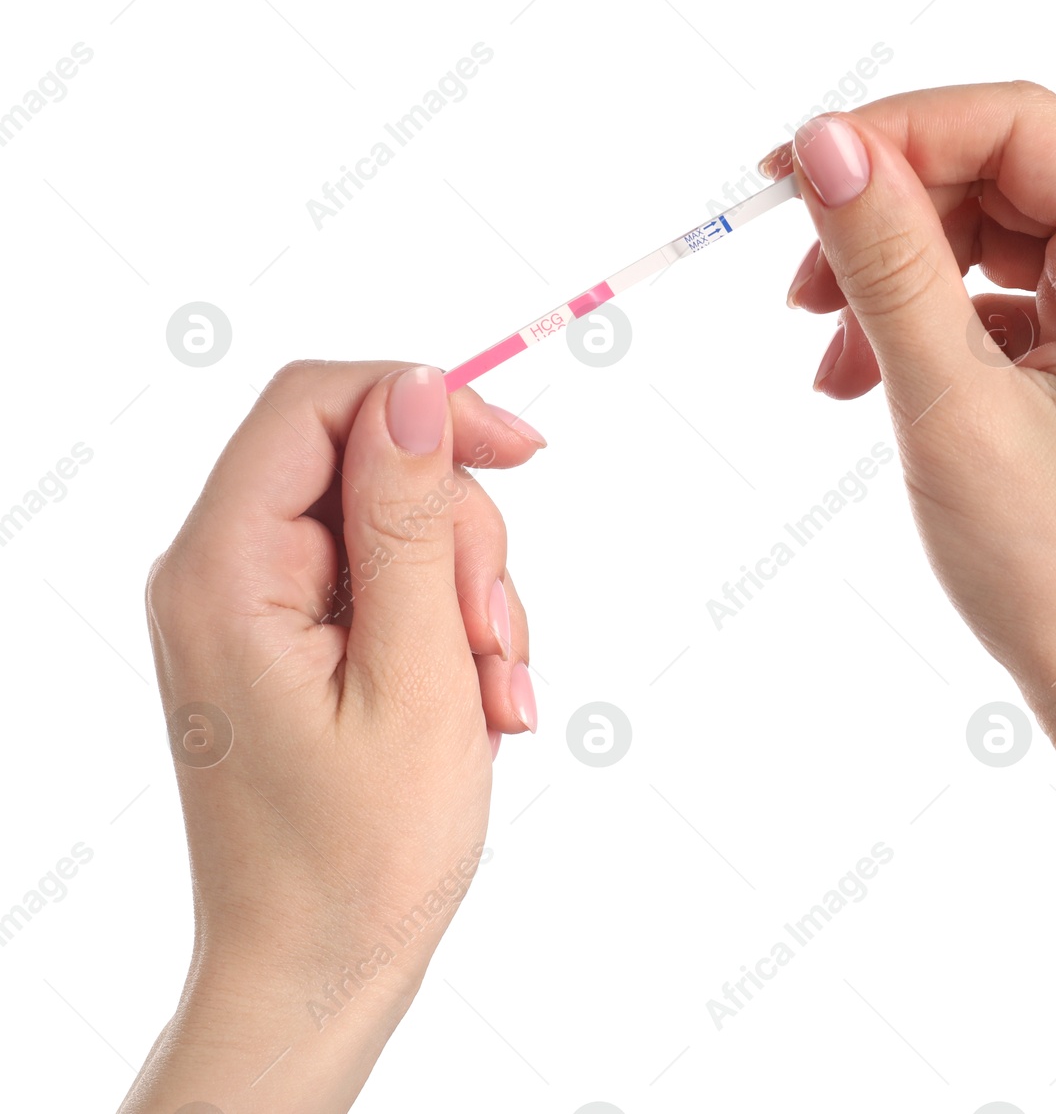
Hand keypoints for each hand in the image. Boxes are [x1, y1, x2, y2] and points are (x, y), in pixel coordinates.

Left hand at [123, 362, 542, 1113]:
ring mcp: (260, 610)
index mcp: (226, 570)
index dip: (428, 403)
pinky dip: (452, 635)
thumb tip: (417, 391)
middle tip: (492, 645)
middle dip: (461, 543)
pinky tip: (478, 710)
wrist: (318, 968)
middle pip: (372, 469)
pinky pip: (393, 588)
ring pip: (399, 529)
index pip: (318, 404)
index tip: (524, 452)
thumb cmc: (360, 854)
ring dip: (470, 601)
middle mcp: (225, 573)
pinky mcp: (295, 642)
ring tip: (492, 700)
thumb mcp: (414, 676)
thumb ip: (411, 524)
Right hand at [768, 82, 1055, 722]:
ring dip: (894, 280)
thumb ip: (889, 264)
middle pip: (1000, 175)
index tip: (790, 175)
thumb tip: (826, 143)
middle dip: (887, 218)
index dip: (893, 132)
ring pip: (989, 241)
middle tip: (795, 280)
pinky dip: (925, 331)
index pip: (1016, 124)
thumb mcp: (957, 408)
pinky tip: (864, 384)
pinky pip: (999, 304)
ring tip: (824, 353)